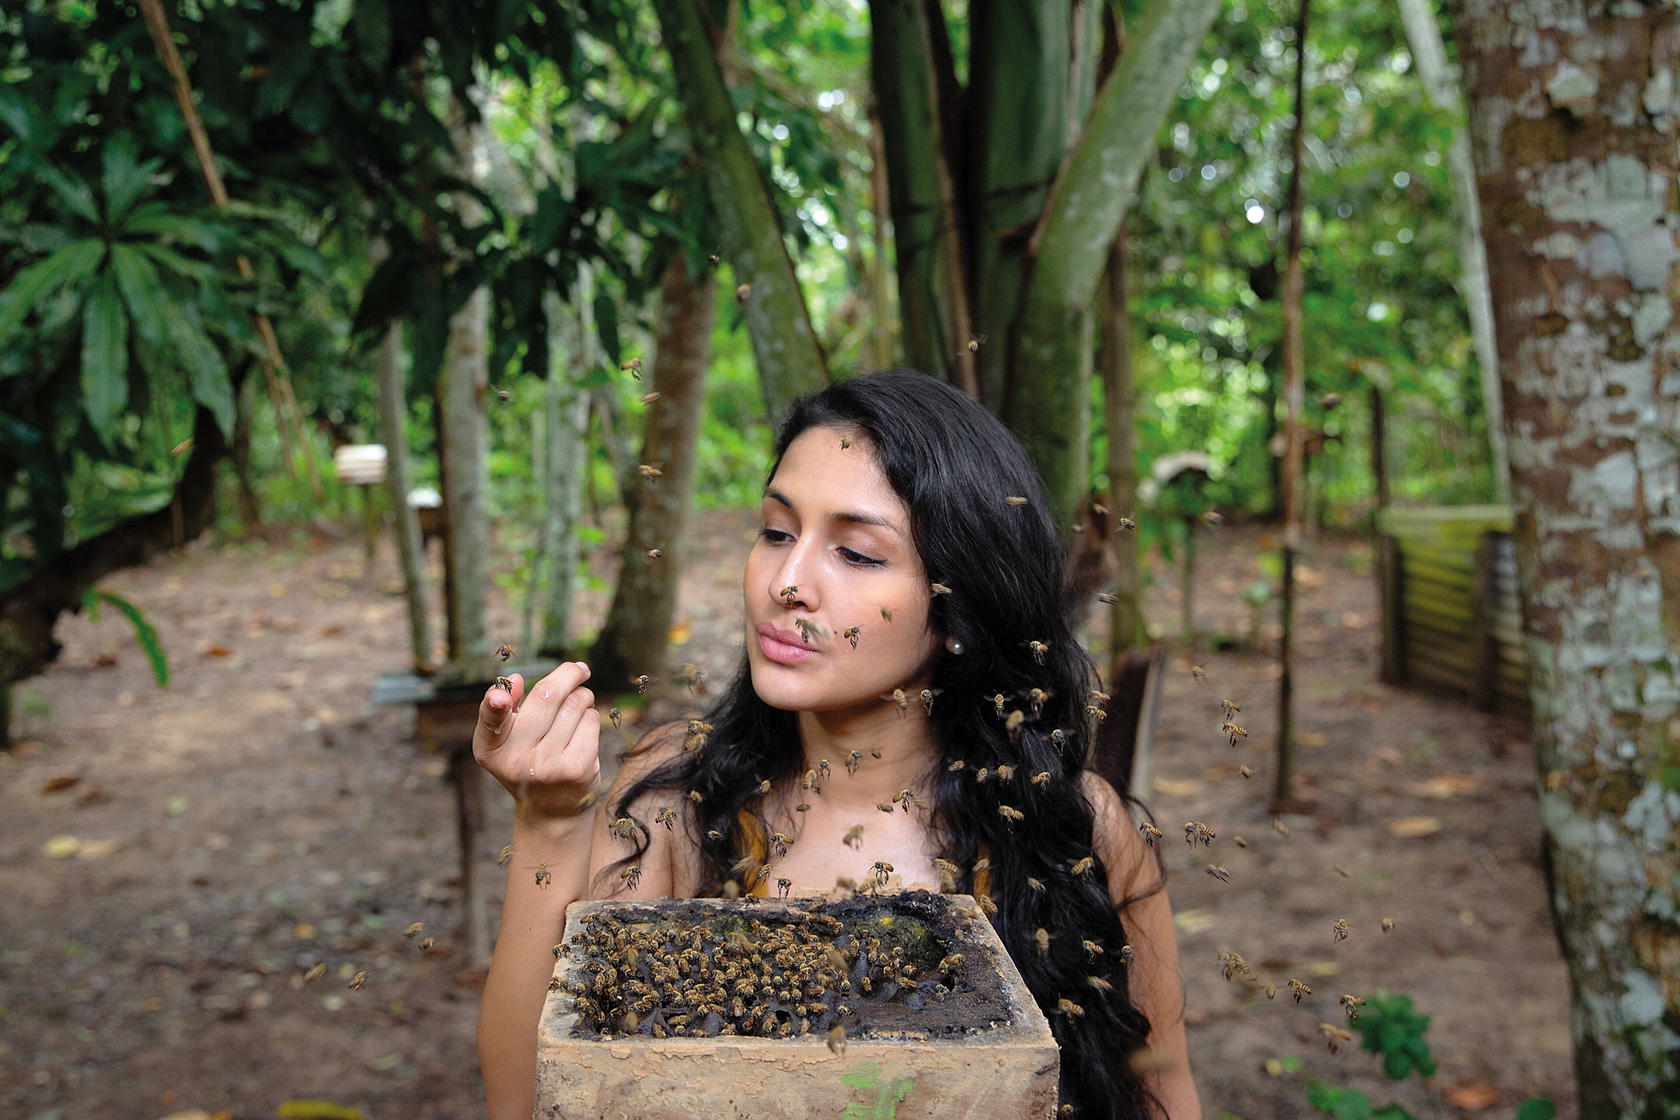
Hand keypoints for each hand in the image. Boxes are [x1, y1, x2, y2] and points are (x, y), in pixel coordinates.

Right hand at [473, 661, 600, 822]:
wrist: (551, 810)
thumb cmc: (527, 763)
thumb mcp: (506, 742)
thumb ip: (505, 709)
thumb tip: (515, 679)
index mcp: (491, 749)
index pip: (491, 721)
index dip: (495, 705)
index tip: (501, 696)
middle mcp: (516, 759)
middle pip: (547, 696)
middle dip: (568, 674)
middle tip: (579, 669)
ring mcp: (548, 765)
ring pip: (575, 704)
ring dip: (581, 697)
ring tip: (576, 708)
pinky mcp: (577, 768)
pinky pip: (591, 720)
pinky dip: (590, 716)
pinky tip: (581, 729)